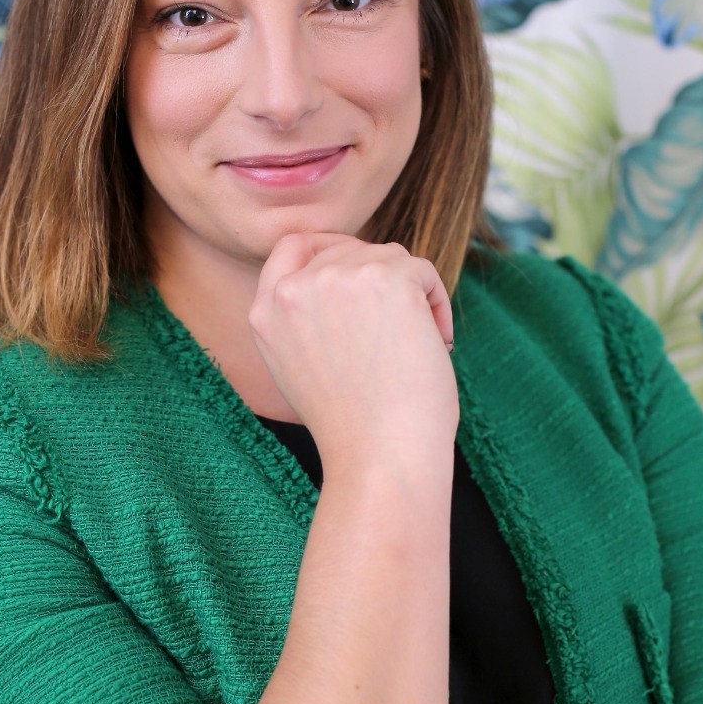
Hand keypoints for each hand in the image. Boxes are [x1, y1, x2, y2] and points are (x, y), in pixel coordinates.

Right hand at [249, 232, 458, 463]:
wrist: (380, 456)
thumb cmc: (352, 426)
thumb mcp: (297, 367)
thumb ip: (304, 319)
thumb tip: (344, 276)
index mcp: (265, 312)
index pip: (291, 247)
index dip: (329, 251)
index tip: (360, 275)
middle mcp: (294, 289)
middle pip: (348, 250)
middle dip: (380, 282)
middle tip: (397, 335)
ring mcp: (338, 278)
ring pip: (389, 258)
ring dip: (412, 297)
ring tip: (420, 347)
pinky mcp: (387, 277)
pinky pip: (422, 271)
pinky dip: (437, 304)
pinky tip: (437, 344)